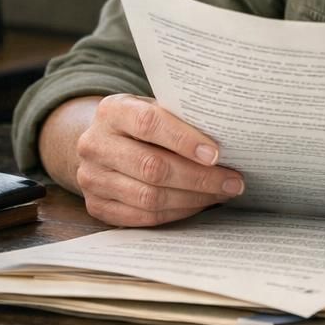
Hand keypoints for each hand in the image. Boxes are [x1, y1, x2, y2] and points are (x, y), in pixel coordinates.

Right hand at [73, 93, 243, 226]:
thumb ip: (183, 119)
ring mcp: (92, 178)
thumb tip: (231, 141)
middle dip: (199, 177)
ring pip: (148, 197)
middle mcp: (95, 144)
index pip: (149, 123)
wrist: (103, 142)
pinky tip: (199, 204)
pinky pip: (142, 216)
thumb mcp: (157, 107)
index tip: (216, 155)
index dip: (185, 140)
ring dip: (193, 199)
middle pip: (152, 167)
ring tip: (222, 193)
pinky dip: (176, 213)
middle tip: (233, 181)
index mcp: (113, 111)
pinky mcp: (95, 205)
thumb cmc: (143, 123)